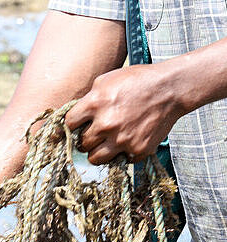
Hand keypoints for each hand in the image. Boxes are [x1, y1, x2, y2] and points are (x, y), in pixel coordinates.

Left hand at [65, 64, 183, 164]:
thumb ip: (88, 99)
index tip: (78, 126)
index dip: (73, 126)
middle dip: (87, 139)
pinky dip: (123, 153)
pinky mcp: (137, 150)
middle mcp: (106, 124)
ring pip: (95, 159)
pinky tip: (129, 140)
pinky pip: (120, 160)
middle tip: (97, 133)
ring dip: (98, 152)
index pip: (69, 125)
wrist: (171, 89)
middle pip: (82, 144)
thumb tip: (73, 118)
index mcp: (95, 103)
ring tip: (107, 142)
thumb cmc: (137, 81)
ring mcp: (122, 140)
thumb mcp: (106, 81)